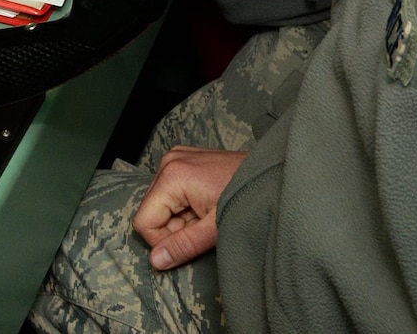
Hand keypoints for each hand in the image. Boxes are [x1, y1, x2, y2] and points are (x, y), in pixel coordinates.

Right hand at [132, 147, 246, 270]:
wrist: (272, 174)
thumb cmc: (248, 197)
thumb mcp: (215, 229)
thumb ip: (183, 245)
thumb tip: (155, 261)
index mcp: (172, 176)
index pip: (144, 222)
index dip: (163, 240)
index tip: (190, 240)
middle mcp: (169, 162)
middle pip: (151, 211)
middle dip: (174, 226)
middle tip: (203, 226)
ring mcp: (177, 157)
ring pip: (161, 202)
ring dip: (181, 216)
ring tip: (207, 214)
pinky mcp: (185, 159)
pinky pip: (171, 190)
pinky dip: (185, 203)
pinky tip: (206, 203)